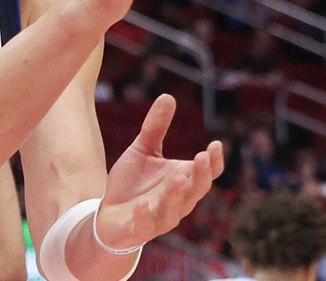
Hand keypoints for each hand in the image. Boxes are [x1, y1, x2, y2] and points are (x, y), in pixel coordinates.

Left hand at [95, 94, 223, 249]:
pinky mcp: (139, 228)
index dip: (213, 161)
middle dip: (200, 174)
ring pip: (174, 209)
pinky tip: (143, 205)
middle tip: (202, 156)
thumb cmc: (132, 183)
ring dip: (177, 195)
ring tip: (178, 179)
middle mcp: (177, 201)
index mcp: (182, 182)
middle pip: (196, 190)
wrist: (109, 215)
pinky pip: (145, 225)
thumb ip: (155, 128)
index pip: (205, 173)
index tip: (215, 144)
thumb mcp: (142, 150)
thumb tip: (168, 96)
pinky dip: (145, 215)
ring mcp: (160, 217)